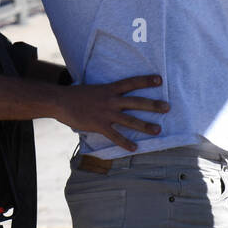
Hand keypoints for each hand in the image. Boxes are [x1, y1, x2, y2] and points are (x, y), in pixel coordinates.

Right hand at [54, 74, 168, 151]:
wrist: (59, 101)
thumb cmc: (74, 96)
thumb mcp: (92, 90)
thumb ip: (103, 94)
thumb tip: (108, 96)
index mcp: (109, 89)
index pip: (131, 82)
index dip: (146, 80)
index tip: (160, 79)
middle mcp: (111, 100)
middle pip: (136, 102)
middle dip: (153, 105)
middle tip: (168, 107)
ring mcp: (106, 113)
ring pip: (130, 120)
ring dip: (145, 126)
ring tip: (158, 130)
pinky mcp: (99, 125)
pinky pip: (115, 135)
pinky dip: (125, 142)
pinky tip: (134, 148)